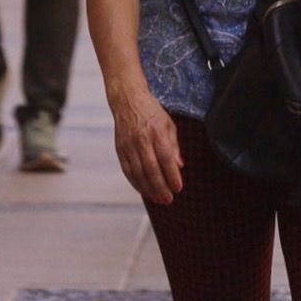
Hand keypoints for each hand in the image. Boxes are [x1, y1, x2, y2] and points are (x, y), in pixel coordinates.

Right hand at [112, 90, 184, 205]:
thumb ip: (174, 146)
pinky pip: (128, 170)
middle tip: (168, 199)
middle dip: (160, 187)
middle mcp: (141, 139)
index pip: (165, 157)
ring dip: (148, 188)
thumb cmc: (152, 112)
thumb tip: (180, 165)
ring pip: (138, 172)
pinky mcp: (120, 149)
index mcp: (156, 131)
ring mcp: (128, 145)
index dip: (172, 174)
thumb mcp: (169, 125)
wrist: (127, 101)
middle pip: (151, 168)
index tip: (178, 188)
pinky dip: (136, 183)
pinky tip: (144, 191)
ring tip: (158, 199)